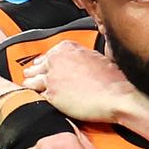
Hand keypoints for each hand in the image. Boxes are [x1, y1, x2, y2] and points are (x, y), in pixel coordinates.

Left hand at [22, 41, 136, 123]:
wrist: (116, 97)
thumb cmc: (112, 80)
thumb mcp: (95, 57)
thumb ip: (79, 56)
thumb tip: (75, 62)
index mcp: (67, 47)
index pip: (48, 53)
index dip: (46, 62)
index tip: (45, 67)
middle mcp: (56, 60)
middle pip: (37, 65)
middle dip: (36, 72)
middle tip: (35, 78)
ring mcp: (52, 77)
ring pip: (31, 80)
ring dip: (32, 85)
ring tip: (32, 89)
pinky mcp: (52, 95)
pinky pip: (36, 96)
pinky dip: (36, 98)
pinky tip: (36, 100)